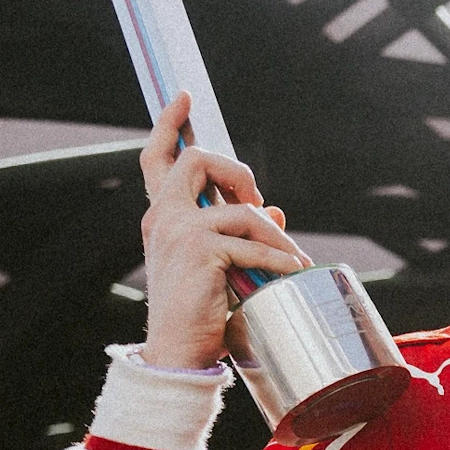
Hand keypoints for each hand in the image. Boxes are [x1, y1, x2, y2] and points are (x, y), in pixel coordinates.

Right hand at [134, 92, 308, 370]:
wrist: (178, 352)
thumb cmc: (199, 311)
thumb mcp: (220, 264)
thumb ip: (241, 233)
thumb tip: (276, 213)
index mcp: (162, 216)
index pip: (157, 159)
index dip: (169, 124)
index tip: (184, 97)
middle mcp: (162, 217)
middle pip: (196, 160)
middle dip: (236, 170)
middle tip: (258, 199)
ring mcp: (177, 231)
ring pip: (240, 208)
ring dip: (274, 234)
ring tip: (292, 258)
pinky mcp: (199, 250)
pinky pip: (252, 243)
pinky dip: (278, 259)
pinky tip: (292, 272)